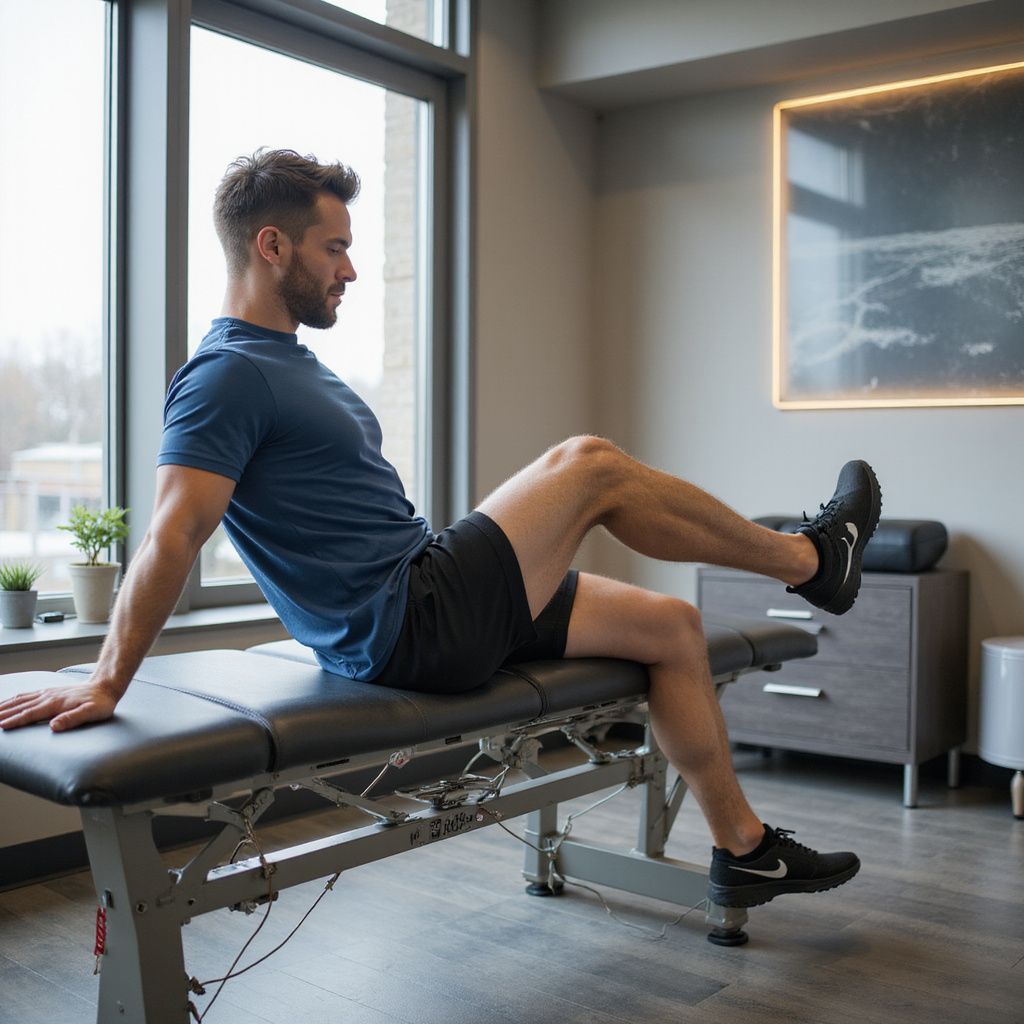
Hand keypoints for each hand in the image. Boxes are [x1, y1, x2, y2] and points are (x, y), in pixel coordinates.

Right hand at [0, 681, 118, 731]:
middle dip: (3, 713)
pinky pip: (27, 695)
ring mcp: (48, 693)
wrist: (105, 685)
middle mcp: (48, 696)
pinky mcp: (49, 691)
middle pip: (20, 706)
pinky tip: (7, 702)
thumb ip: (73, 718)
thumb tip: (54, 726)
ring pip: (21, 699)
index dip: (15, 721)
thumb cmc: (101, 702)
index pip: (30, 714)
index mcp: (56, 704)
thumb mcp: (93, 713)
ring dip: (5, 705)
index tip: (1, 726)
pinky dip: (13, 699)